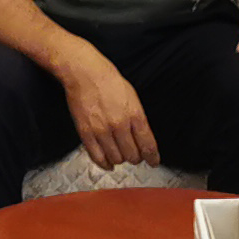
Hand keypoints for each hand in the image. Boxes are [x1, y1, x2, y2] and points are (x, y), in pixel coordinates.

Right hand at [59, 44, 160, 167]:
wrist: (85, 74)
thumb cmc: (109, 82)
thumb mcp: (133, 98)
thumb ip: (138, 119)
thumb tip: (143, 138)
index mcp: (135, 115)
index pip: (148, 145)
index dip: (152, 157)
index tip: (153, 162)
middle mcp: (120, 125)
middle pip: (132, 155)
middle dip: (135, 157)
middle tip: (134, 155)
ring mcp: (102, 131)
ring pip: (116, 158)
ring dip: (120, 159)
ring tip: (120, 155)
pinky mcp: (86, 134)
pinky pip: (97, 157)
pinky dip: (104, 164)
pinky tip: (108, 164)